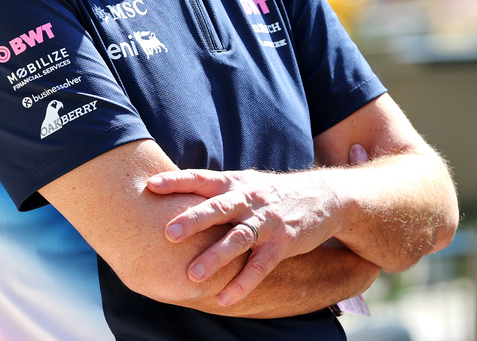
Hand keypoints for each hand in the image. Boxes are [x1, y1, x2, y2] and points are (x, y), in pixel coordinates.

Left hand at [146, 168, 345, 306]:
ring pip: (239, 238)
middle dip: (194, 220)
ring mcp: (268, 221)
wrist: (325, 196)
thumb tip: (173, 192)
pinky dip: (244, 283)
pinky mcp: (284, 242)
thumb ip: (216, 190)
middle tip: (168, 233)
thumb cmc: (273, 193)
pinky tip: (225, 298)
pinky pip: (261, 265)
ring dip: (216, 257)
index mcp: (237, 184)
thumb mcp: (247, 184)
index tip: (151, 185)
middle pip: (219, 207)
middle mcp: (250, 200)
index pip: (203, 178)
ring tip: (193, 275)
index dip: (178, 181)